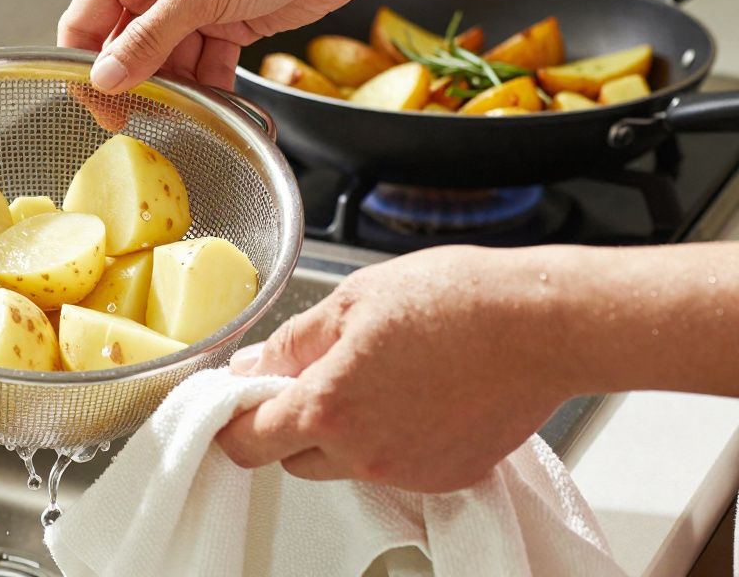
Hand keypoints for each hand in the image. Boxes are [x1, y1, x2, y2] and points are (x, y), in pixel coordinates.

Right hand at [58, 0, 365, 92]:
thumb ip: (148, 40)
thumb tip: (107, 76)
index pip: (86, 20)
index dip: (86, 65)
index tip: (98, 103)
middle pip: (126, 48)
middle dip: (136, 81)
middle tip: (140, 115)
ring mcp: (190, 7)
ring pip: (166, 64)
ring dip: (176, 90)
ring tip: (184, 111)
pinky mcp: (222, 26)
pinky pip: (202, 68)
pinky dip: (207, 88)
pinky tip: (213, 102)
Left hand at [215, 245, 574, 492]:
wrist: (542, 325)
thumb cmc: (457, 301)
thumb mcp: (351, 300)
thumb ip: (293, 342)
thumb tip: (253, 366)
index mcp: (329, 408)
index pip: (248, 443)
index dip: (234, 420)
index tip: (237, 401)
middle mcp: (364, 454)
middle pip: (293, 457)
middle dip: (292, 421)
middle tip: (318, 372)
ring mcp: (407, 473)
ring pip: (346, 463)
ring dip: (345, 430)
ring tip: (381, 373)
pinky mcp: (446, 477)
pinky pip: (395, 466)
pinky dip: (392, 438)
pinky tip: (417, 393)